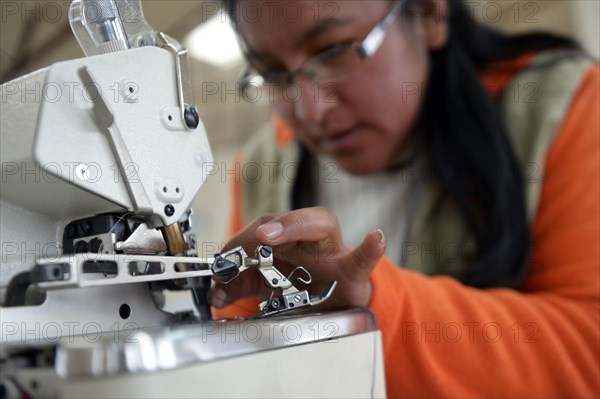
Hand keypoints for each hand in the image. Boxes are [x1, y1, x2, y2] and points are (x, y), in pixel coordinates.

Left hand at [209, 207, 385, 309]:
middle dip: (262, 230)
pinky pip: (363, 258)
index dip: (239, 241)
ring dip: (294, 225)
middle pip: (284, 220)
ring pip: (320, 223)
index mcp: (284, 238)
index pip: (260, 227)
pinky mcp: (353, 272)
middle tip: (248, 242)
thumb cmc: (304, 286)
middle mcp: (307, 237)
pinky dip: (370, 249)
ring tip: (273, 234)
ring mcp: (332, 251)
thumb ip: (240, 285)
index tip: (222, 261)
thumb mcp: (266, 284)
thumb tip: (215, 291)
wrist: (337, 304)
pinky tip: (376, 239)